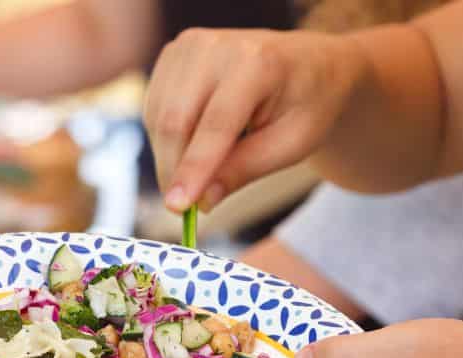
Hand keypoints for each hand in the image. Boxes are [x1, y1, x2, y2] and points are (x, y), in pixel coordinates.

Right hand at [144, 28, 366, 212]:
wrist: (309, 64)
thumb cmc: (305, 105)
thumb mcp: (292, 145)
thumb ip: (245, 170)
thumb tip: (201, 201)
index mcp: (258, 63)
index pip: (216, 125)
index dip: (194, 169)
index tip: (177, 208)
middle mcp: (216, 47)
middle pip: (175, 121)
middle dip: (173, 170)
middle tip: (182, 207)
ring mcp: (189, 45)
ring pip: (158, 118)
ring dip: (169, 155)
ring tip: (200, 169)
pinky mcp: (174, 53)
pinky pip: (153, 109)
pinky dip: (165, 137)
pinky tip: (192, 142)